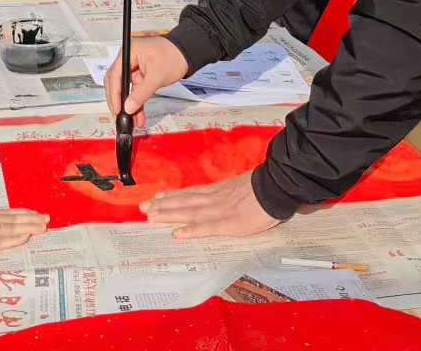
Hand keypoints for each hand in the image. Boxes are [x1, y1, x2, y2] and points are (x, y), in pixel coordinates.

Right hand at [0, 193, 48, 252]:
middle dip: (30, 219)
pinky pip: (0, 239)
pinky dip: (14, 238)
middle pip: (12, 219)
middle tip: (47, 218)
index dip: (19, 214)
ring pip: (11, 227)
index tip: (33, 213)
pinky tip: (26, 237)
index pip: (4, 215)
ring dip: (28, 227)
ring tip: (43, 226)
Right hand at [104, 36, 188, 129]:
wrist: (187, 53)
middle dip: (118, 101)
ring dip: (129, 105)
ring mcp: (134, 68)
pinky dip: (136, 102)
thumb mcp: (157, 76)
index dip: (114, 94)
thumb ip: (141, 93)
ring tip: (131, 121)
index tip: (117, 109)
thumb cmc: (174, 56)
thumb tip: (128, 107)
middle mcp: (128, 59)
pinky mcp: (140, 75)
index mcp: (129, 52)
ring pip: (126, 90)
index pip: (115, 75)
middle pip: (116, 82)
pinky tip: (138, 116)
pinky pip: (135, 91)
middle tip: (120, 117)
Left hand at [141, 172, 279, 239]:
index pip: (192, 193)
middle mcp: (214, 199)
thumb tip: (229, 194)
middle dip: (163, 205)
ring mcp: (220, 210)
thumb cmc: (264, 189)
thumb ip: (232, 191)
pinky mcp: (229, 223)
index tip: (158, 197)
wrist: (276, 187)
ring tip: (151, 217)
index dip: (174, 196)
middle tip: (143, 208)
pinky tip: (178, 234)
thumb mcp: (243, 186)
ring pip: (189, 212)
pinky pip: (207, 227)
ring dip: (169, 215)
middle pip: (184, 202)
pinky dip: (191, 230)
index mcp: (219, 191)